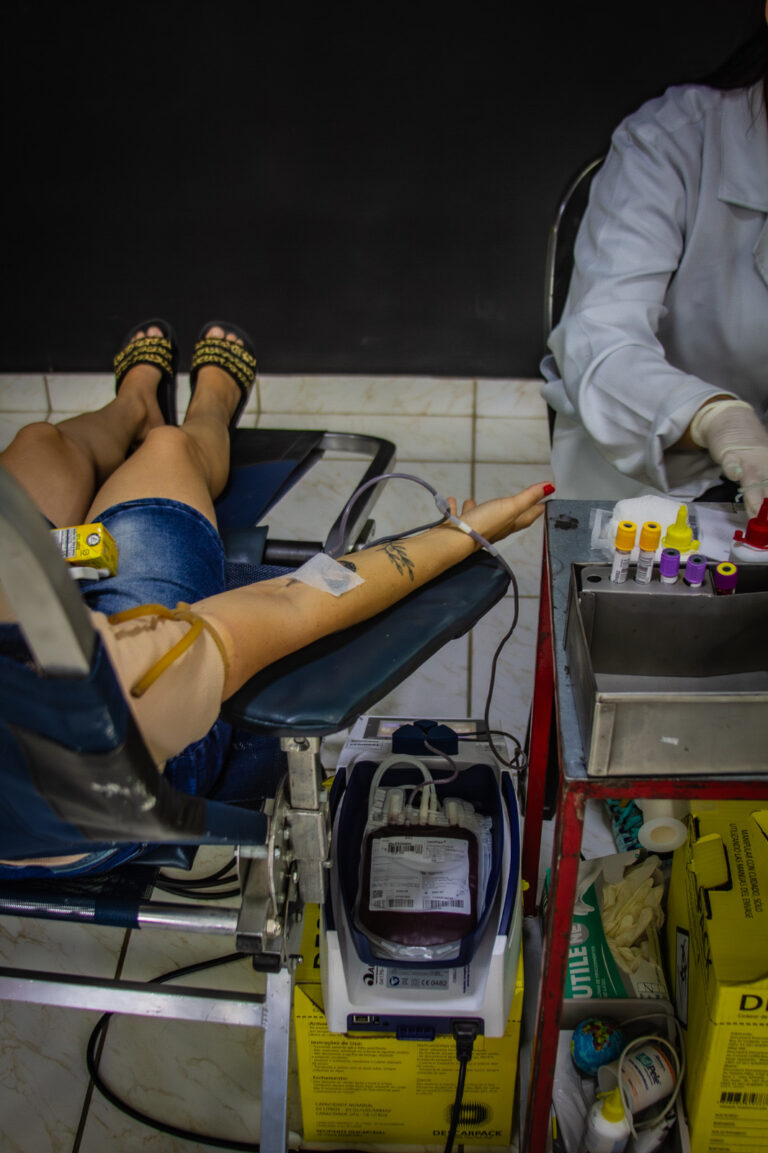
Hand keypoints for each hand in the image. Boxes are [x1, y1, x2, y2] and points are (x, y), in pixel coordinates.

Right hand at [444, 482, 554, 542]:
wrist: (455, 540)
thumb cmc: (486, 523)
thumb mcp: (511, 507)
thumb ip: (529, 497)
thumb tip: (551, 487)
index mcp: (509, 524)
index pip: (528, 516)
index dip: (537, 509)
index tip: (544, 504)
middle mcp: (494, 528)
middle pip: (506, 518)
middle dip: (512, 510)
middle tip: (518, 501)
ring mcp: (476, 528)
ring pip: (481, 516)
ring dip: (480, 508)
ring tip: (474, 498)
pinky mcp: (459, 527)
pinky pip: (459, 515)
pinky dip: (457, 508)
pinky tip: (454, 500)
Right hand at [690, 400, 767, 515]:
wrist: (734, 422)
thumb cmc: (751, 453)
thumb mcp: (764, 471)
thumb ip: (764, 493)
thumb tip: (766, 519)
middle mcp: (767, 468)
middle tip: (767, 527)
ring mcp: (749, 462)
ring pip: (754, 481)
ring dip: (756, 497)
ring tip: (756, 511)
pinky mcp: (731, 455)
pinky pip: (732, 463)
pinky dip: (733, 469)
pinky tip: (734, 475)